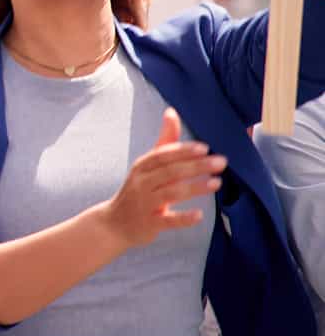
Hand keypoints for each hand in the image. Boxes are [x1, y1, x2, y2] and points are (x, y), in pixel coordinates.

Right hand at [101, 108, 222, 249]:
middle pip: (170, 172)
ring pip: (171, 193)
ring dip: (194, 187)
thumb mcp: (147, 165)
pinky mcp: (149, 224)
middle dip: (196, 166)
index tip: (205, 148)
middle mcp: (141, 183)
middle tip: (221, 162)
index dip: (183, 151)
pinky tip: (199, 214)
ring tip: (217, 183)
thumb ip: (164, 142)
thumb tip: (171, 112)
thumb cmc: (137, 190)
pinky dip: (183, 218)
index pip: (163, 155)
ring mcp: (144, 204)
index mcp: (142, 167)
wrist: (114, 223)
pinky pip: (167, 220)